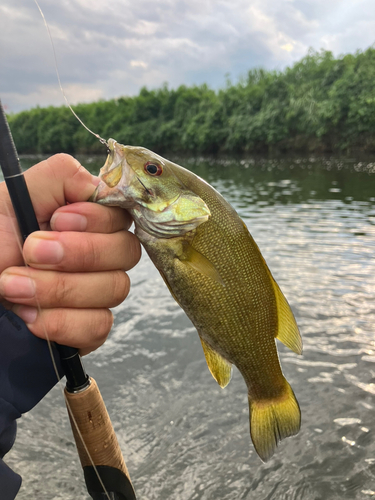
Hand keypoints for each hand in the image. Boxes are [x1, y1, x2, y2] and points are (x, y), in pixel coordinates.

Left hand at [0, 154, 140, 354]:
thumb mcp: (17, 197)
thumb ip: (62, 177)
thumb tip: (99, 187)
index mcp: (89, 221)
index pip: (124, 217)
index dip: (97, 220)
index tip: (57, 220)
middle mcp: (101, 256)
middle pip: (127, 253)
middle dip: (77, 254)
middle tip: (30, 252)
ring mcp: (98, 293)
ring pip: (115, 289)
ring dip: (59, 288)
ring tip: (13, 284)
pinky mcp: (89, 328)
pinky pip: (99, 326)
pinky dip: (62, 322)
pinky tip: (30, 316)